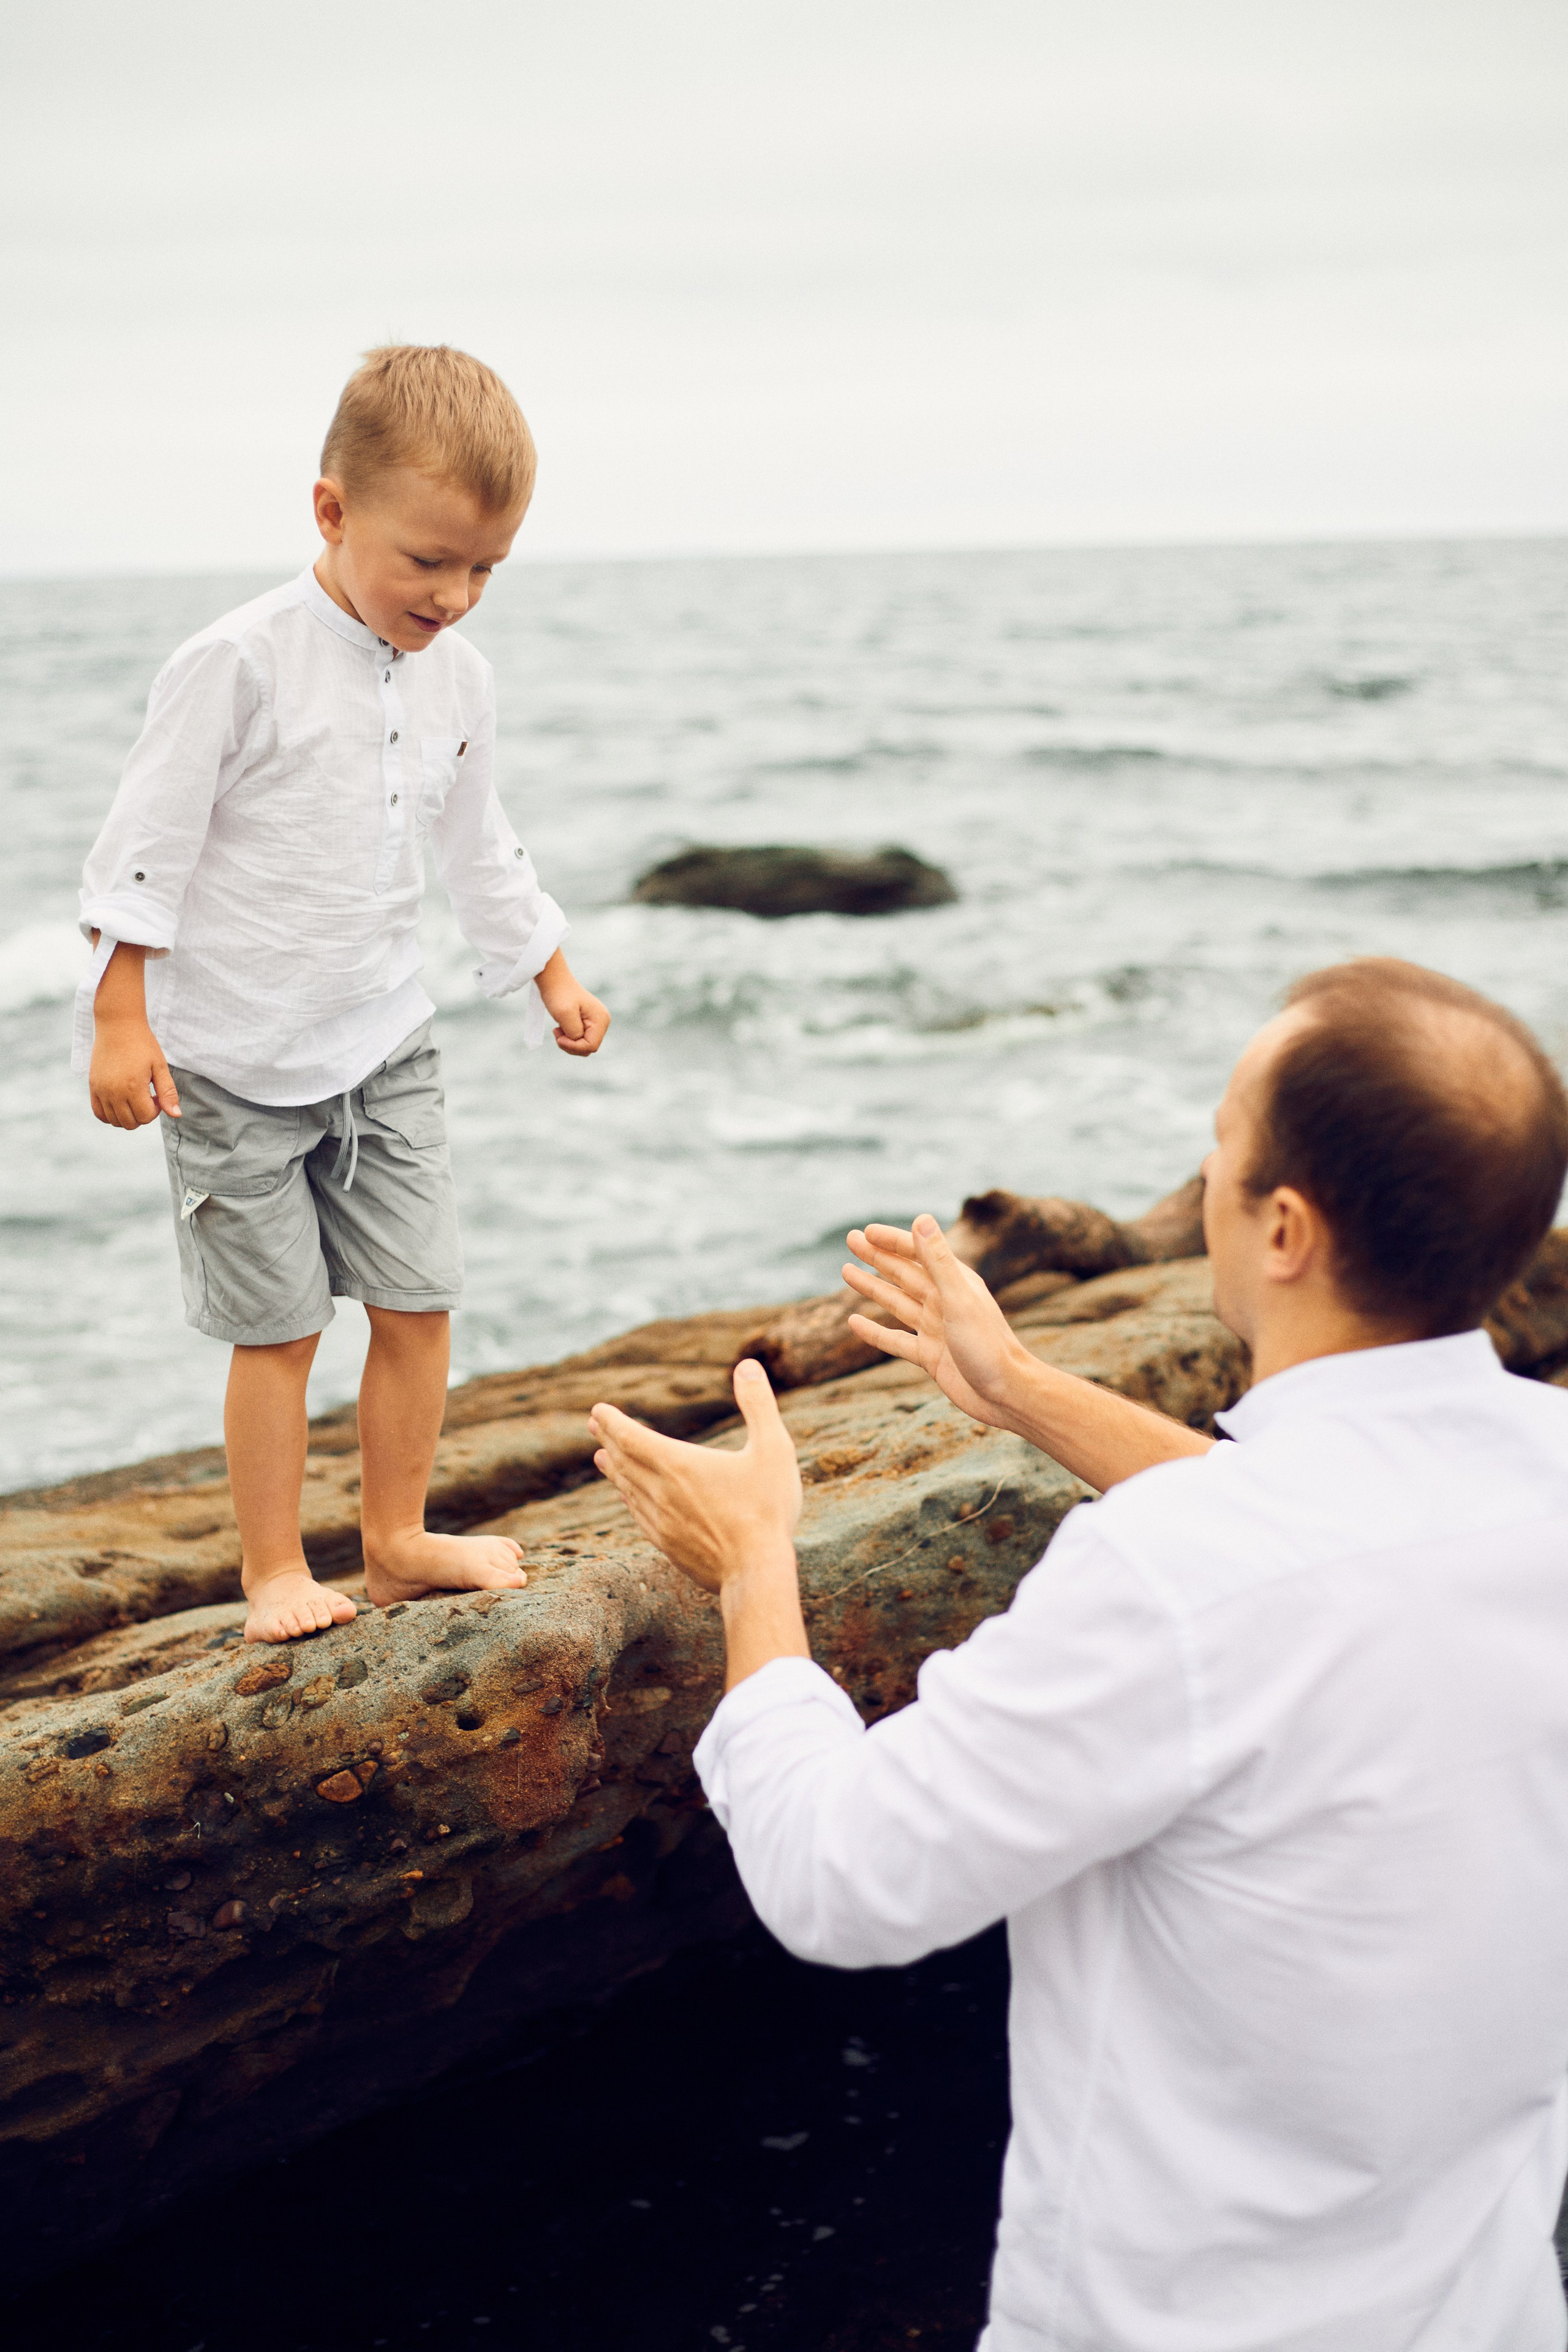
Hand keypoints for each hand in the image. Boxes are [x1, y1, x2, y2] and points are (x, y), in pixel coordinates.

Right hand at [89, 1015, 180, 1129]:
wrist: (118, 1025)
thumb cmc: (142, 1043)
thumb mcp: (160, 1066)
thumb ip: (168, 1092)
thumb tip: (176, 1115)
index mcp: (132, 1087)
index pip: (145, 1117)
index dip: (156, 1110)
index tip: (156, 1094)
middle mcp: (114, 1092)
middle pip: (130, 1123)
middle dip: (143, 1115)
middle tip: (147, 1096)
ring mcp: (101, 1090)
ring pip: (114, 1121)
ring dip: (127, 1116)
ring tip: (134, 1097)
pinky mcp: (93, 1086)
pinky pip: (99, 1113)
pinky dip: (110, 1114)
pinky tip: (121, 1102)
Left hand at [536, 951, 609, 1058]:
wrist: (553, 979)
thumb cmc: (558, 994)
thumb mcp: (564, 1014)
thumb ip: (574, 1033)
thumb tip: (578, 1041)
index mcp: (601, 1019)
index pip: (591, 1046)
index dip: (573, 1046)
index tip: (558, 1037)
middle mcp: (602, 1021)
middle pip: (589, 1048)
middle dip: (571, 1045)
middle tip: (557, 1032)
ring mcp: (596, 1022)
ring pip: (584, 1045)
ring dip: (569, 1042)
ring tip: (558, 1029)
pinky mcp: (588, 1022)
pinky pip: (580, 1039)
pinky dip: (569, 1038)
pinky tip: (561, 1028)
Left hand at [589, 1360, 802, 1593]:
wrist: (756, 1572)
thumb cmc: (767, 1509)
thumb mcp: (773, 1449)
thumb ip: (759, 1404)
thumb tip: (747, 1364)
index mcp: (679, 1464)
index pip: (631, 1436)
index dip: (612, 1421)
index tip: (597, 1410)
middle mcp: (661, 1491)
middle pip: (623, 1460)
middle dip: (608, 1439)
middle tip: (594, 1425)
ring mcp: (661, 1521)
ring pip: (627, 1488)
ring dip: (614, 1469)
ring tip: (602, 1457)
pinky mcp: (667, 1545)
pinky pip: (639, 1515)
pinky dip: (629, 1499)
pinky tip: (630, 1498)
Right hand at [843, 1215, 1031, 1430]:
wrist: (1006, 1394)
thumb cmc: (989, 1345)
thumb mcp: (959, 1299)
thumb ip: (938, 1261)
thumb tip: (921, 1218)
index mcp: (955, 1283)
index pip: (917, 1253)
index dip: (892, 1240)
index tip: (866, 1231)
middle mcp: (943, 1302)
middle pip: (903, 1273)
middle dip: (877, 1256)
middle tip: (851, 1239)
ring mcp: (935, 1329)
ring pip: (896, 1302)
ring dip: (872, 1287)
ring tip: (846, 1271)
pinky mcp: (929, 1355)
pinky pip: (895, 1340)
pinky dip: (873, 1332)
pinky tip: (853, 1322)